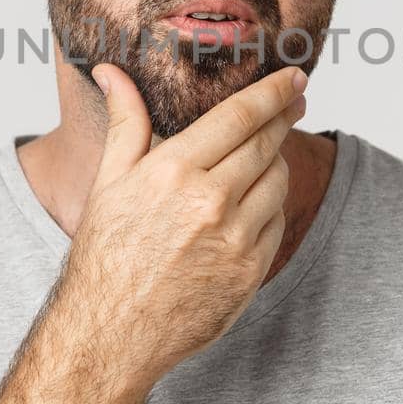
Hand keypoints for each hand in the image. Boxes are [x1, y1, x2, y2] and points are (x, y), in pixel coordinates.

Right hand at [54, 63, 309, 388]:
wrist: (112, 333)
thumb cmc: (105, 255)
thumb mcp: (109, 182)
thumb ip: (124, 121)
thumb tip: (111, 71)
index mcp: (174, 171)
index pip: (239, 116)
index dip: (273, 92)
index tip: (293, 76)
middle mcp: (210, 202)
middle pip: (266, 144)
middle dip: (285, 116)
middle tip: (296, 100)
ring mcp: (235, 239)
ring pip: (277, 182)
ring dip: (277, 161)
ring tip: (266, 154)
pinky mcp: (251, 272)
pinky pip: (277, 223)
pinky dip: (271, 206)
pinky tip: (254, 203)